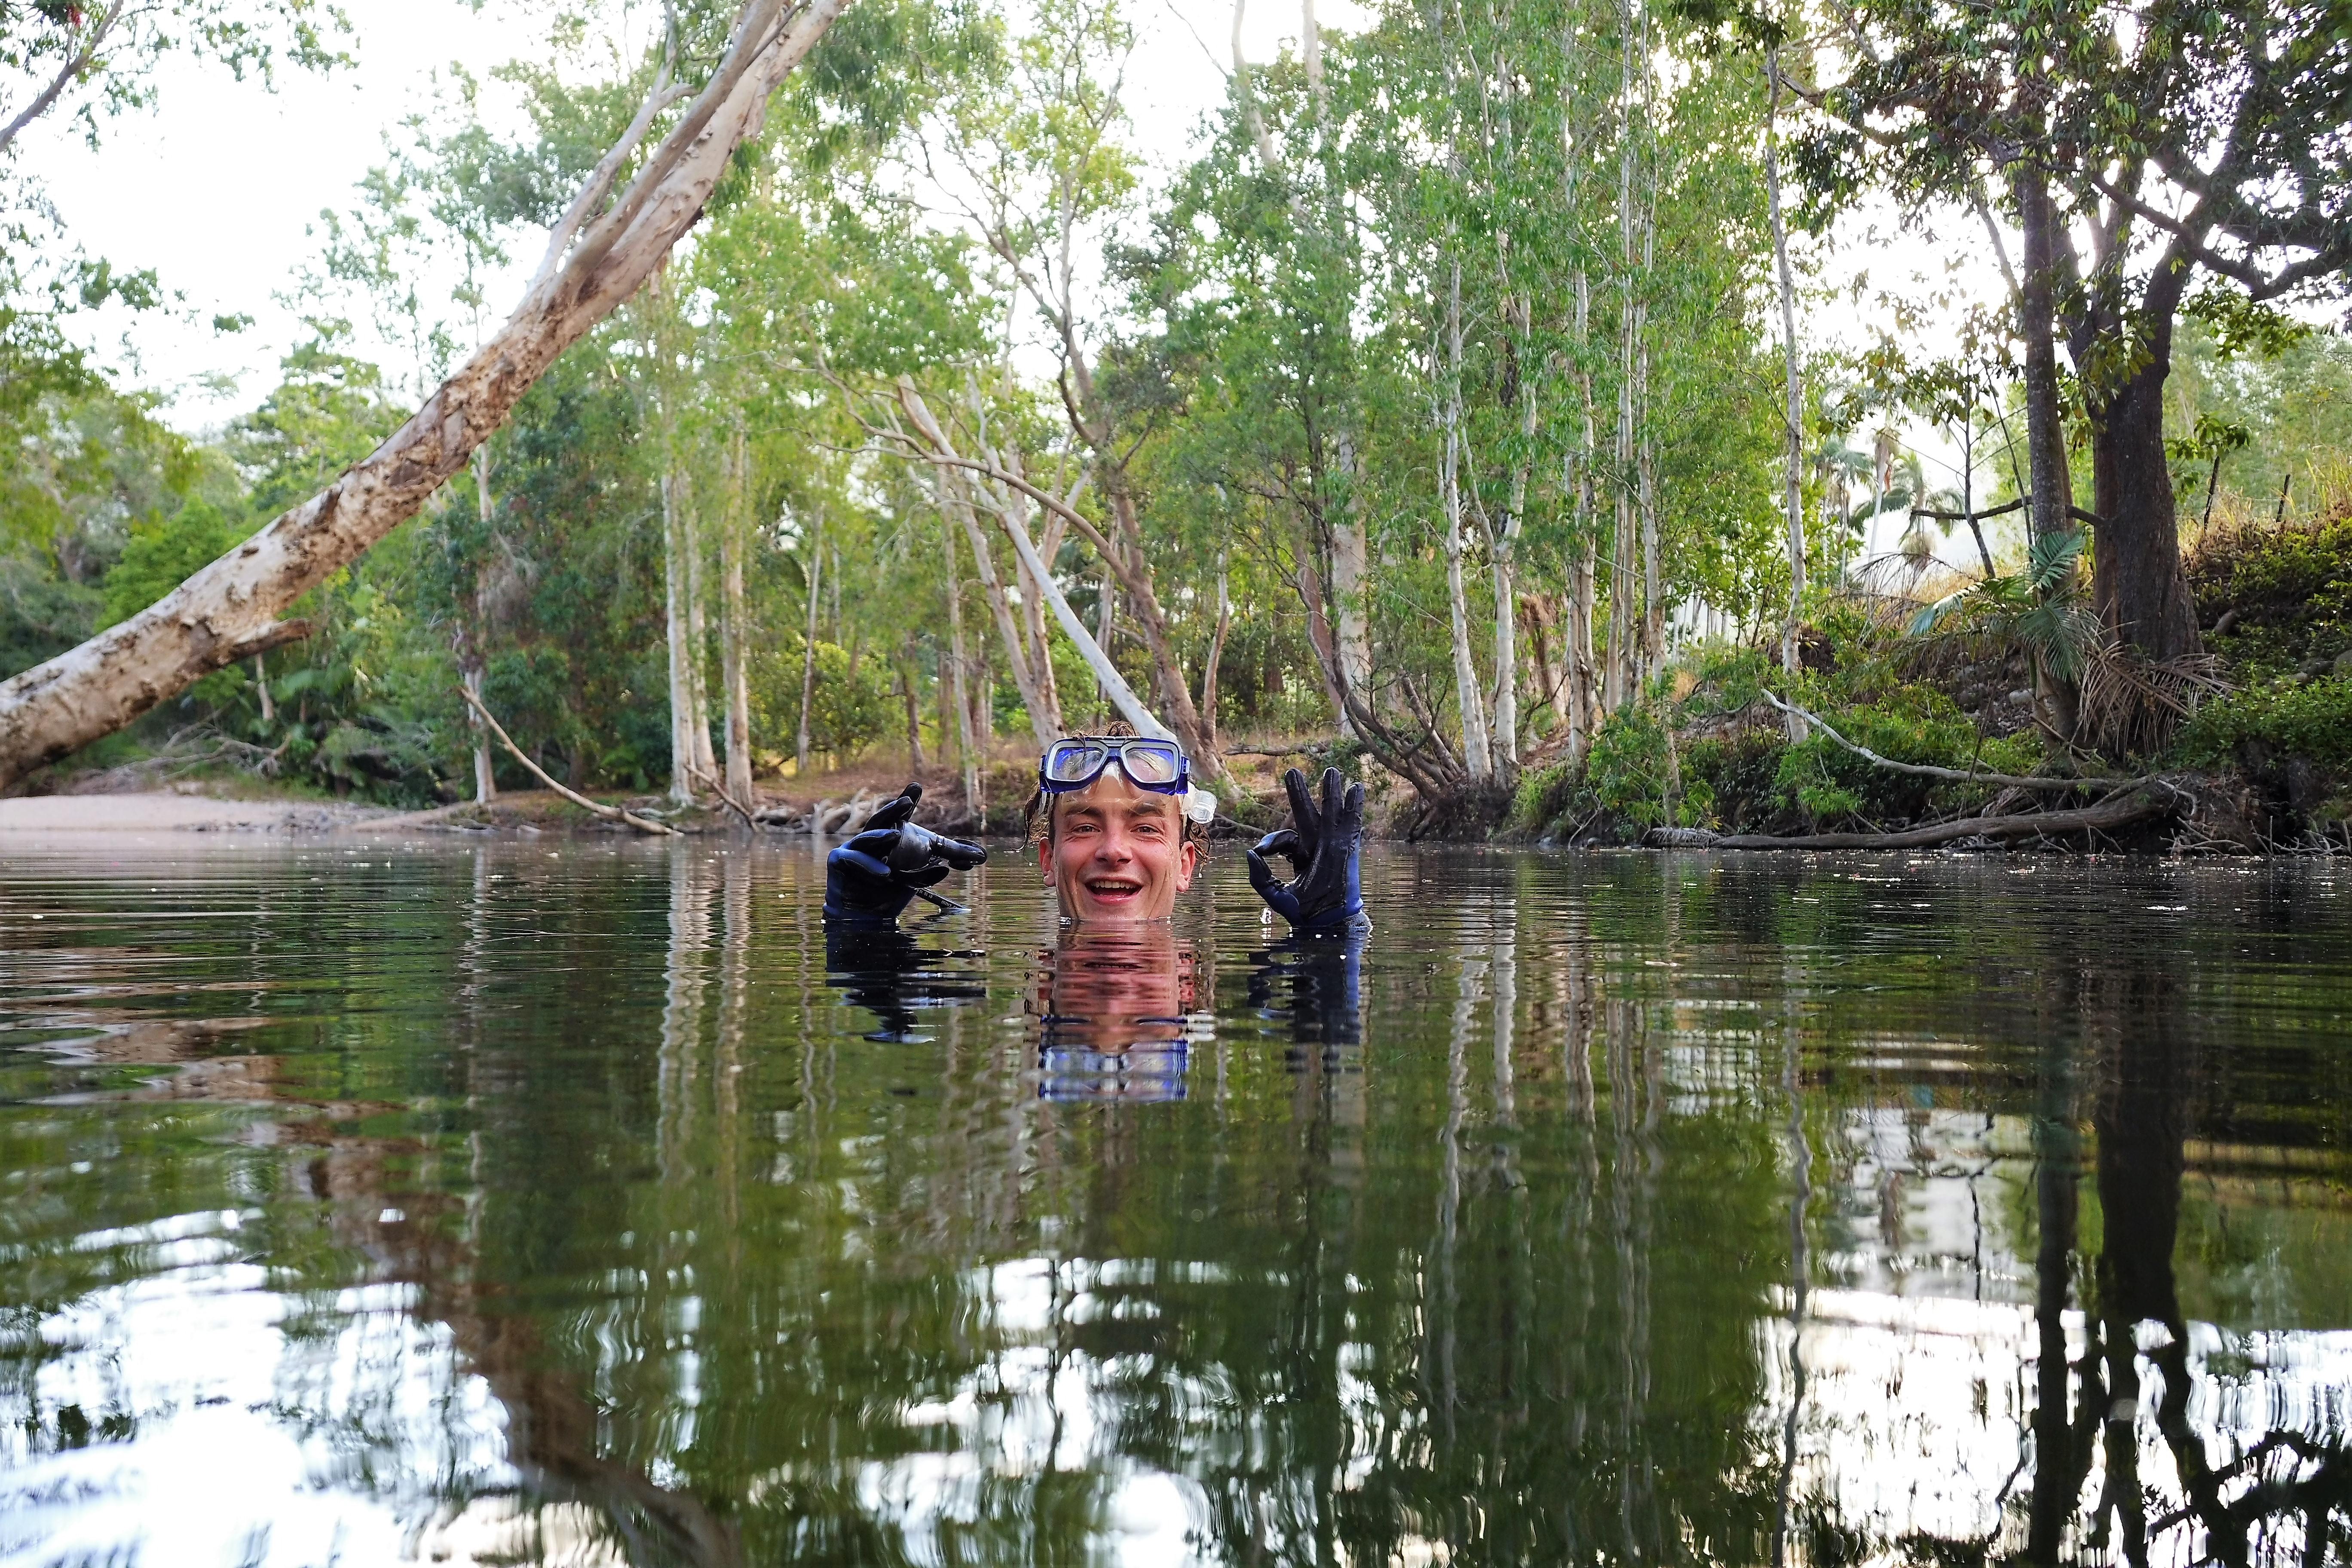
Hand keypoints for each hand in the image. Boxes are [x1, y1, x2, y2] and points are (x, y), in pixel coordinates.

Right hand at [824, 783, 987, 922]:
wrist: (867, 914)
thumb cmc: (893, 886)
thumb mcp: (925, 870)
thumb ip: (950, 858)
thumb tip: (983, 855)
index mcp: (892, 833)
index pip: (902, 814)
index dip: (908, 799)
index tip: (917, 786)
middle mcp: (873, 837)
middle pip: (883, 820)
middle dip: (893, 810)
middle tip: (907, 802)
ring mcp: (855, 848)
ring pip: (869, 840)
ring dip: (880, 838)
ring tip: (894, 837)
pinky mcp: (840, 862)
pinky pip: (856, 862)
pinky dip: (870, 867)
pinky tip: (884, 874)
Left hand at [1245, 766, 1366, 933]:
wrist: (1327, 922)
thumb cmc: (1302, 912)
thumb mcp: (1274, 895)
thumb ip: (1259, 876)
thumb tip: (1251, 852)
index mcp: (1299, 854)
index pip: (1285, 837)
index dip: (1272, 841)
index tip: (1264, 851)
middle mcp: (1316, 845)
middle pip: (1307, 812)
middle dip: (1299, 792)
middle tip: (1291, 771)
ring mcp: (1334, 844)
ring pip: (1331, 812)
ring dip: (1331, 791)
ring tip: (1331, 771)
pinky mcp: (1348, 848)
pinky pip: (1352, 822)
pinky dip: (1355, 805)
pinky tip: (1356, 787)